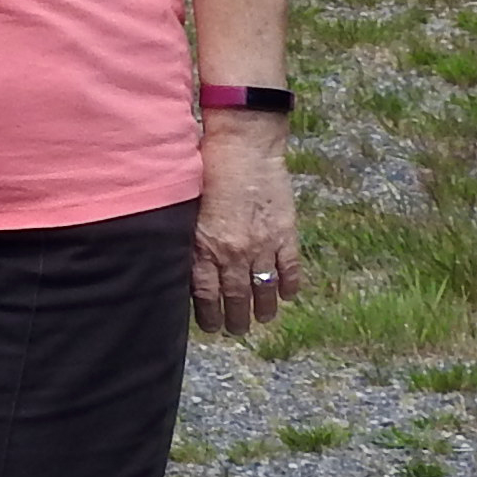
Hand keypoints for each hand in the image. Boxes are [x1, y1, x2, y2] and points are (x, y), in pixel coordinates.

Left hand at [189, 125, 298, 339]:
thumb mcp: (189, 207)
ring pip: (264, 290)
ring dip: (263, 309)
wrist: (244, 146)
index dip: (208, 315)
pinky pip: (290, 270)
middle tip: (236, 330)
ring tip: (261, 319)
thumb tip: (186, 263)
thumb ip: (190, 237)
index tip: (211, 326)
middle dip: (236, 319)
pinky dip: (290, 286)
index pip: (205, 295)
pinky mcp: (285, 234)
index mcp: (204, 247)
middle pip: (235, 298)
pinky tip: (287, 296)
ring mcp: (262, 246)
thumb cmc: (208, 168)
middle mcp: (233, 253)